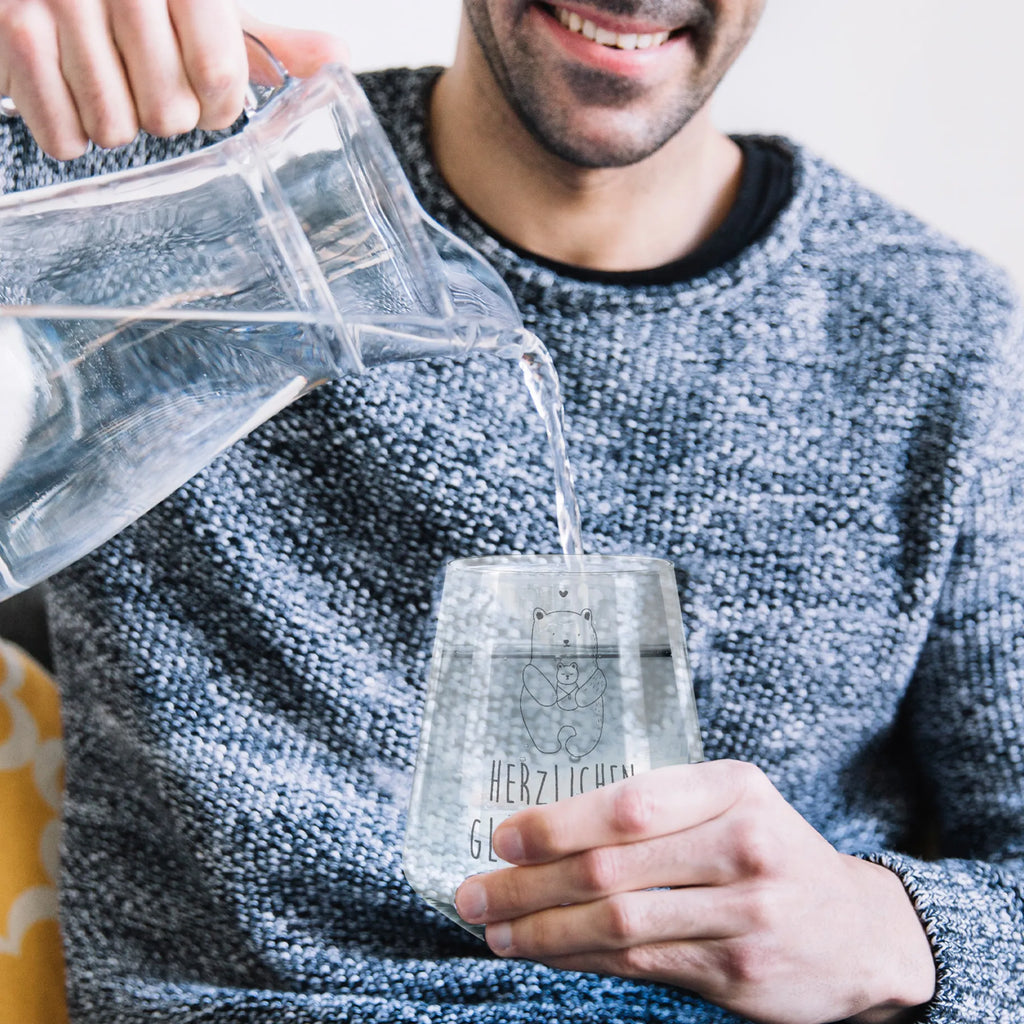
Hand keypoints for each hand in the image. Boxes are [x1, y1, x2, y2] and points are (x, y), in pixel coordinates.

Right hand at [0, 0, 347, 159]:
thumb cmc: (124, 0)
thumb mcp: (199, 8)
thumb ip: (264, 40)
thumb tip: (337, 62)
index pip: (220, 77)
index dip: (217, 105)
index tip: (207, 97)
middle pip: (169, 113)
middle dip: (162, 114)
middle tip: (143, 82)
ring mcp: (57, 1)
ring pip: (115, 128)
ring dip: (113, 122)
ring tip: (103, 82)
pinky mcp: (9, 30)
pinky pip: (62, 135)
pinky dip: (67, 131)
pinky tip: (67, 92)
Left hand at [455, 760, 935, 1023]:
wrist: (859, 931)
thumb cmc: (772, 852)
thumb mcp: (733, 805)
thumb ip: (661, 811)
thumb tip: (549, 829)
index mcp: (733, 789)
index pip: (631, 804)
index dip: (558, 824)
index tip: (504, 837)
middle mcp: (743, 847)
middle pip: (612, 869)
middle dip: (529, 884)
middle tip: (474, 893)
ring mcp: (745, 915)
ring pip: (619, 925)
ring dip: (543, 931)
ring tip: (495, 930)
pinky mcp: (738, 973)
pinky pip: (639, 965)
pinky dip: (580, 959)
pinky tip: (545, 953)